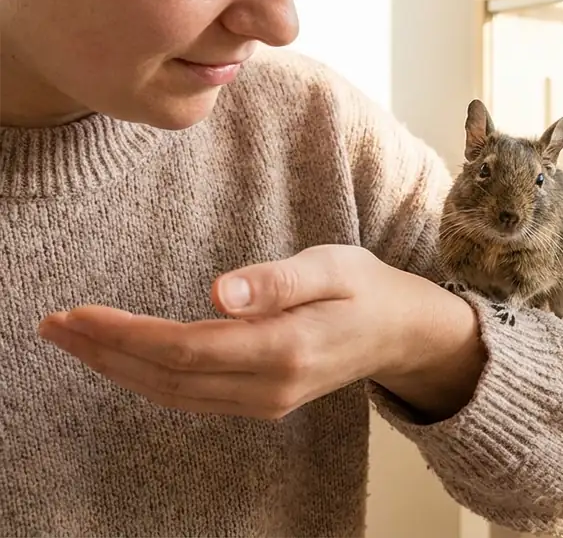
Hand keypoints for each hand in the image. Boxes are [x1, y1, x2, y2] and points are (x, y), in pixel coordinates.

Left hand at [37, 245, 483, 420]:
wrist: (402, 332)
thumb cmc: (367, 287)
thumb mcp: (332, 265)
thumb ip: (277, 280)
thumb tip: (219, 292)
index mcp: (286, 349)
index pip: (187, 349)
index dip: (127, 335)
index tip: (80, 314)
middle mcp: (271, 387)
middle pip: (168, 379)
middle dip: (106, 354)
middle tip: (55, 327)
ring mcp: (266, 401)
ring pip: (174, 394)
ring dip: (118, 369)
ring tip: (74, 341)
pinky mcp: (261, 401)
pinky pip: (192, 396)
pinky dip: (148, 378)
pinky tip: (123, 359)